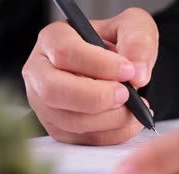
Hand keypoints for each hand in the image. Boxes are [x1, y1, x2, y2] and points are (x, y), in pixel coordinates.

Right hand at [22, 8, 157, 144]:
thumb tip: (138, 74)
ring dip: (109, 119)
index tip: (129, 71)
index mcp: (53, 39)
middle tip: (126, 94)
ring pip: (70, 121)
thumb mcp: (133, 27)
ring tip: (136, 108)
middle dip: (96, 97)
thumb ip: (138, 41)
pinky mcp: (59, 129)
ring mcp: (45, 104)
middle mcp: (40, 72)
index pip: (65, 52)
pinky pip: (83, 140)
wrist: (119, 69)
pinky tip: (131, 120)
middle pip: (54, 91)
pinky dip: (113, 134)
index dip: (99, 65)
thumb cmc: (119, 44)